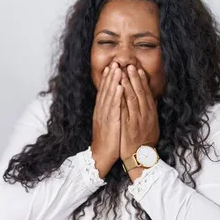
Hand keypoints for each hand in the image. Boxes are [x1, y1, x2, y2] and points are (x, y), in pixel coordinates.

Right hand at [91, 62, 123, 177]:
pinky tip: (119, 87)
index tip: (111, 67)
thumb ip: (110, 113)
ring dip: (112, 82)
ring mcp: (104, 116)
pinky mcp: (109, 123)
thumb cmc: (108, 141)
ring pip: (108, 96)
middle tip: (114, 63)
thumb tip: (114, 104)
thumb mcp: (108, 124)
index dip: (107, 79)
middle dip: (109, 76)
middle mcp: (101, 112)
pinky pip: (113, 107)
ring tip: (117, 69)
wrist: (101, 156)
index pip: (103, 92)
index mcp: (101, 112)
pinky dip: (115, 96)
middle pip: (104, 90)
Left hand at [119, 65, 159, 160]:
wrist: (141, 157)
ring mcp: (136, 119)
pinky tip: (118, 88)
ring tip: (123, 72)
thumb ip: (150, 112)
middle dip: (134, 78)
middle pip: (140, 92)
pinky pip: (124, 108)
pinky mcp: (128, 125)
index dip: (142, 81)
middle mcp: (145, 114)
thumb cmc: (145, 141)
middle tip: (130, 65)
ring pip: (132, 98)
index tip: (138, 70)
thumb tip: (151, 100)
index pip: (146, 93)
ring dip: (127, 83)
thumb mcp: (151, 125)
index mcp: (150, 113)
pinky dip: (121, 97)